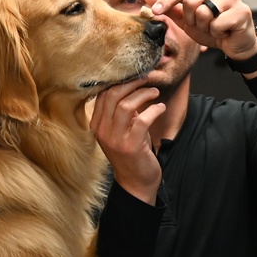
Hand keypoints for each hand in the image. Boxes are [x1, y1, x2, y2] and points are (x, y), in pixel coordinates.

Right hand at [89, 79, 165, 204]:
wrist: (136, 183)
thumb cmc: (131, 153)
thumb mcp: (122, 130)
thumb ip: (122, 111)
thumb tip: (132, 85)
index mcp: (96, 125)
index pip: (102, 94)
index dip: (119, 80)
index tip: (134, 74)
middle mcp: (102, 131)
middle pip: (112, 95)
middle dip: (132, 83)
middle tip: (146, 79)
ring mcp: (115, 139)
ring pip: (126, 104)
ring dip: (143, 94)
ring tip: (154, 92)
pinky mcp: (131, 145)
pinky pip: (143, 119)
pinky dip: (154, 109)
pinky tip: (160, 107)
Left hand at [146, 0, 256, 62]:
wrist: (235, 44)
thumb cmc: (212, 29)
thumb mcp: (187, 20)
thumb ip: (170, 7)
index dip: (166, 1)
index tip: (155, 11)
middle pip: (190, 2)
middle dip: (192, 20)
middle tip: (203, 25)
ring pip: (203, 13)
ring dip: (205, 28)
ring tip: (214, 28)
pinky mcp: (242, 11)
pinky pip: (217, 25)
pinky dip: (217, 33)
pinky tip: (225, 32)